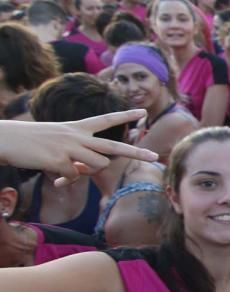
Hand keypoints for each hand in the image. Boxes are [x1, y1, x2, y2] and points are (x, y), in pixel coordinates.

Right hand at [0, 112, 155, 185]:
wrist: (5, 139)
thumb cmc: (30, 142)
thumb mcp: (57, 142)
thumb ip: (75, 155)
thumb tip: (84, 172)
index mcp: (76, 128)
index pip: (105, 120)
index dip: (125, 116)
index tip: (143, 112)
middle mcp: (77, 135)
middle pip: (113, 146)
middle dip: (135, 153)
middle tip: (153, 157)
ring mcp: (69, 147)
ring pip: (96, 165)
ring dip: (85, 172)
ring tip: (65, 169)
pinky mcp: (59, 160)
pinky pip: (74, 176)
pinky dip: (65, 179)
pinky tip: (52, 174)